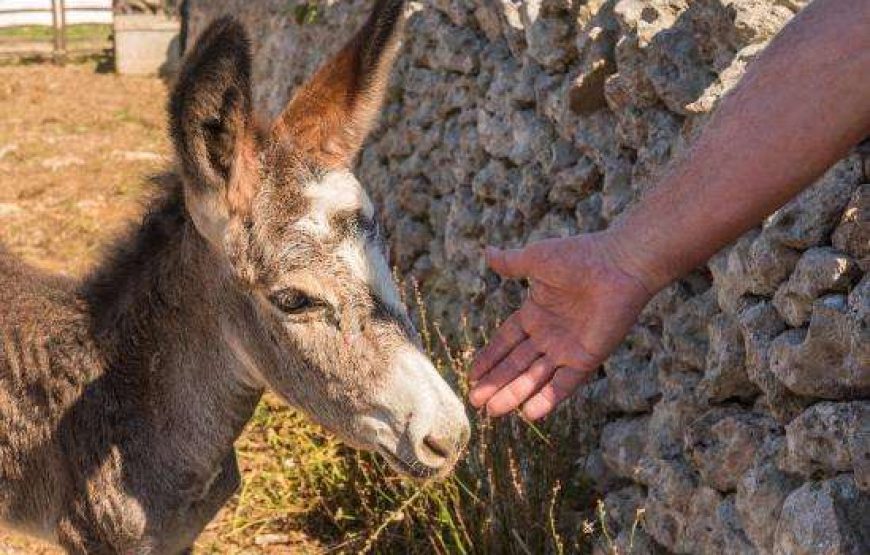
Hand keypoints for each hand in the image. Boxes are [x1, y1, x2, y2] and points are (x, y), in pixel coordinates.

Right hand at [469, 232, 652, 419]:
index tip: (472, 375)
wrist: (619, 265)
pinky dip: (548, 399)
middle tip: (476, 402)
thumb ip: (511, 264)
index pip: (506, 342)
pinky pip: (565, 384)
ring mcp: (567, 349)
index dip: (489, 358)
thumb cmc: (579, 257)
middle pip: (516, 365)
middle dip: (495, 383)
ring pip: (535, 378)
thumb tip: (487, 252)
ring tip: (493, 412)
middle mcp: (549, 335)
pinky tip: (529, 413)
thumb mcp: (537, 259)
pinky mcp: (587, 358)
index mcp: (536, 313)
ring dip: (514, 394)